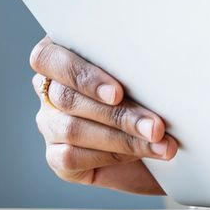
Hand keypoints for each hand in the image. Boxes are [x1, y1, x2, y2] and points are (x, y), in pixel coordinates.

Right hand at [28, 38, 176, 194]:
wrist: (162, 139)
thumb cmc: (151, 88)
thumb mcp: (143, 69)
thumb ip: (134, 63)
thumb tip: (157, 64)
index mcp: (64, 53)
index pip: (47, 58)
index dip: (82, 77)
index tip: (118, 93)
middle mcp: (50, 88)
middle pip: (68, 98)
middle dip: (118, 114)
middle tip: (156, 126)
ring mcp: (50, 123)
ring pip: (72, 129)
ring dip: (122, 137)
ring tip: (158, 140)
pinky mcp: (55, 156)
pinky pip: (71, 157)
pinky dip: (112, 154)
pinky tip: (142, 152)